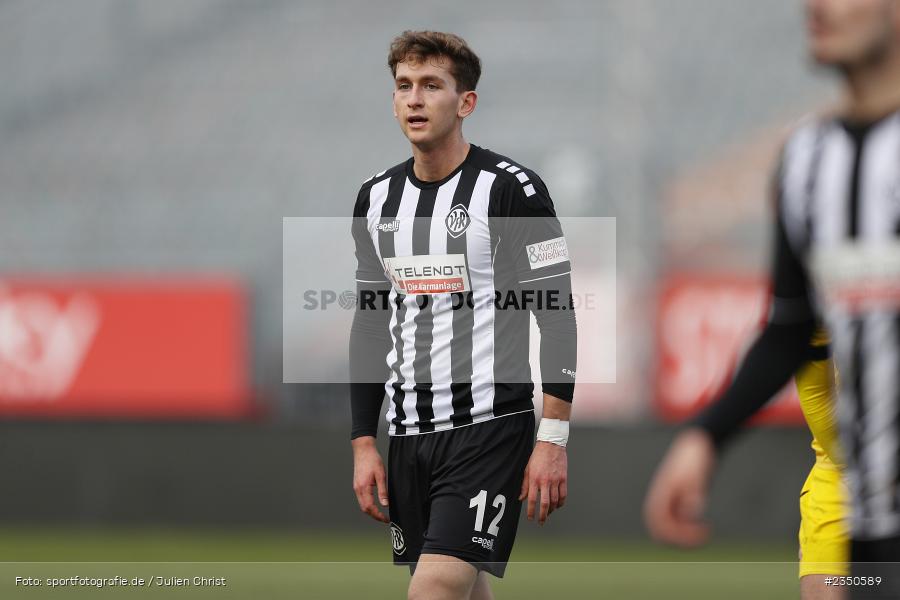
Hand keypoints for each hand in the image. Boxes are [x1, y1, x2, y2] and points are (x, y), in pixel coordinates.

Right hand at [351, 436, 388, 523]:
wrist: (363, 449)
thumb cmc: (373, 460)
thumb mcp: (381, 475)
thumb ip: (382, 491)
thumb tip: (385, 505)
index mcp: (363, 487)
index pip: (370, 507)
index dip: (378, 515)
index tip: (386, 519)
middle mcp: (358, 489)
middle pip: (364, 509)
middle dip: (374, 516)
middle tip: (384, 519)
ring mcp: (356, 487)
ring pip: (362, 504)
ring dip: (371, 511)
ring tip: (381, 513)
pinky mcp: (357, 485)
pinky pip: (361, 499)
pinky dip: (368, 504)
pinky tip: (374, 504)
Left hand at [519, 441, 567, 524]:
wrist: (551, 445)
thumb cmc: (538, 457)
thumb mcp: (527, 469)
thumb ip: (524, 485)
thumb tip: (521, 498)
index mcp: (534, 479)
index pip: (532, 499)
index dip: (531, 511)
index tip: (531, 517)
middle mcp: (545, 481)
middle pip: (545, 503)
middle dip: (543, 515)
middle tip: (541, 521)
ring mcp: (555, 480)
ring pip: (555, 501)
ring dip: (552, 510)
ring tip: (548, 513)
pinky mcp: (563, 478)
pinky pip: (563, 494)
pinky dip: (561, 502)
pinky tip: (558, 505)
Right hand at [643, 428, 715, 546]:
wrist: (697, 442)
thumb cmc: (695, 457)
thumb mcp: (696, 475)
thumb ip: (693, 494)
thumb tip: (691, 514)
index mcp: (660, 494)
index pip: (660, 525)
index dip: (678, 535)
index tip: (701, 532)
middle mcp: (660, 499)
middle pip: (661, 531)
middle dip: (680, 539)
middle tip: (702, 534)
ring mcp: (667, 500)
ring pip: (669, 528)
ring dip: (684, 535)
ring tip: (704, 530)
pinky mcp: (676, 499)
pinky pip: (677, 522)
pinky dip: (688, 528)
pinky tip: (704, 524)